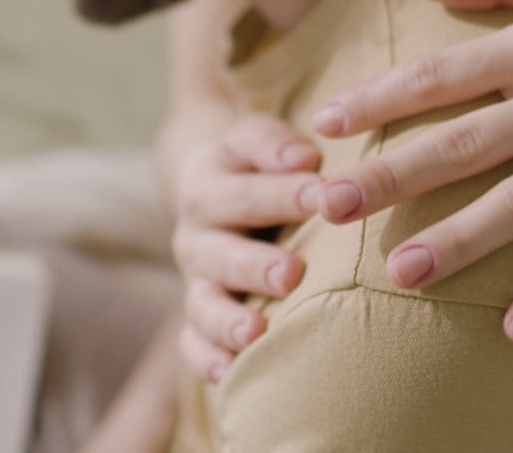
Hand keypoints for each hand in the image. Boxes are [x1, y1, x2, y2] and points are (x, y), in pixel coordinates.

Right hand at [171, 114, 321, 380]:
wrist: (214, 189)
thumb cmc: (255, 164)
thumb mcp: (256, 138)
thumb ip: (274, 144)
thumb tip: (305, 157)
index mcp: (206, 185)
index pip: (240, 190)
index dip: (279, 193)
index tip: (322, 195)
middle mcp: (194, 236)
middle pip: (217, 253)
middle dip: (254, 265)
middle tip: (292, 274)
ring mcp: (195, 281)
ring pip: (201, 305)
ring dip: (227, 321)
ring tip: (256, 333)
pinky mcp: (196, 316)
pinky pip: (191, 344)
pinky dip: (206, 360)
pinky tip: (230, 374)